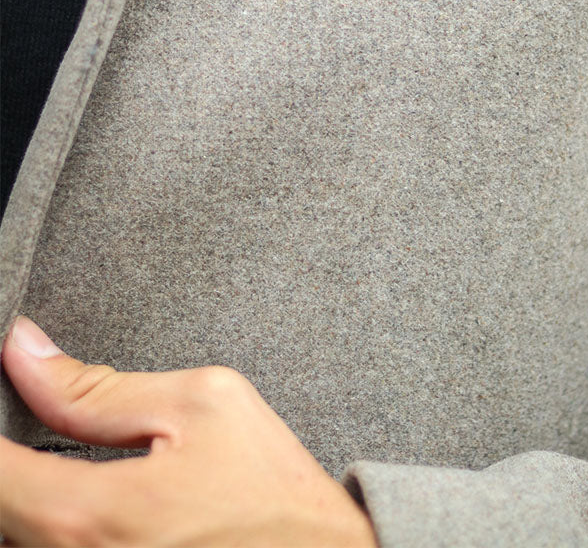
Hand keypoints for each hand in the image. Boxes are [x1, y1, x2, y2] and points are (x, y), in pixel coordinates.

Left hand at [0, 316, 377, 546]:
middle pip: (2, 516)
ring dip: (32, 502)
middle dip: (15, 465)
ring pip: (23, 540)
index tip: (7, 399)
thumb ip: (97, 385)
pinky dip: (55, 528)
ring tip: (65, 464)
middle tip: (44, 430)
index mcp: (95, 516)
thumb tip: (22, 348)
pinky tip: (92, 504)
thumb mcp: (201, 402)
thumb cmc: (272, 486)